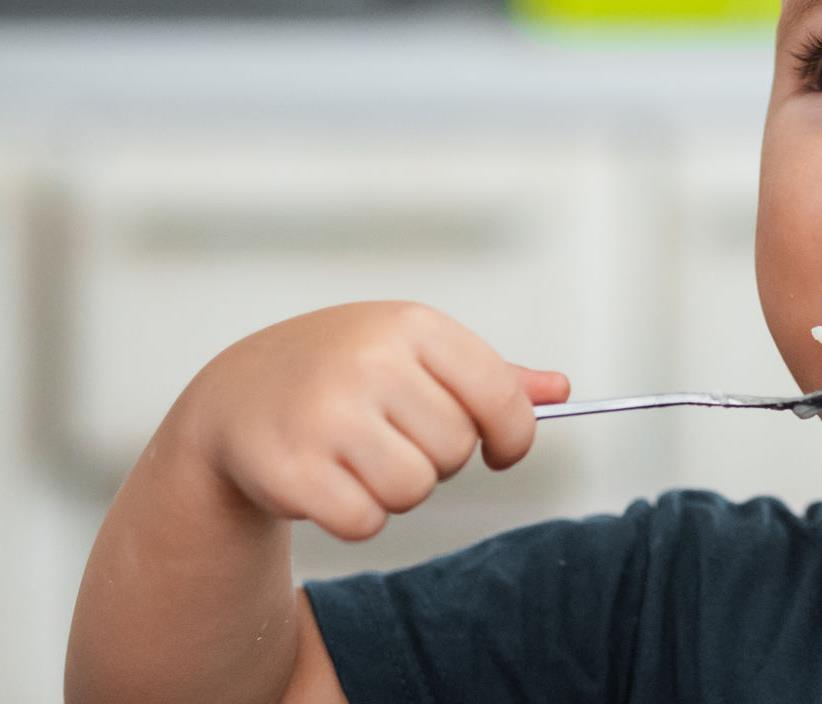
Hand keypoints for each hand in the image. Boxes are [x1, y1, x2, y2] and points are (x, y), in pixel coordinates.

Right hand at [177, 301, 569, 540]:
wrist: (235, 397)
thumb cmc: (343, 373)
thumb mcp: (413, 354)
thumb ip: (490, 377)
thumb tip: (560, 391)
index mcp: (412, 326)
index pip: (501, 397)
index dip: (513, 436)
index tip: (501, 450)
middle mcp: (370, 361)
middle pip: (456, 449)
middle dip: (435, 459)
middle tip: (393, 440)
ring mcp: (327, 413)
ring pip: (414, 489)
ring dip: (396, 491)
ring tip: (359, 458)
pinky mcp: (291, 468)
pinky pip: (366, 522)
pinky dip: (355, 517)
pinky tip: (327, 482)